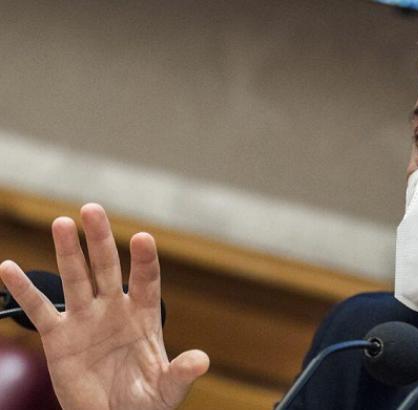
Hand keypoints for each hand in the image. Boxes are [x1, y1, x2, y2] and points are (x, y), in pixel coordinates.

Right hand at [0, 203, 208, 409]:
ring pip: (76, 279)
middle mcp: (114, 309)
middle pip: (107, 268)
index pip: (146, 280)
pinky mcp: (59, 337)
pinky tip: (9, 269)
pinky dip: (24, 291)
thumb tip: (202, 361)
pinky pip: (39, 311)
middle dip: (101, 240)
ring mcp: (86, 319)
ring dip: (67, 252)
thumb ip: (181, 373)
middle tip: (93, 210)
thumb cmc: (144, 402)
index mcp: (144, 316)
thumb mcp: (167, 389)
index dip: (144, 260)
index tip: (143, 238)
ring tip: (62, 223)